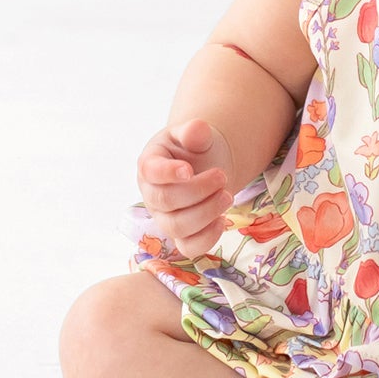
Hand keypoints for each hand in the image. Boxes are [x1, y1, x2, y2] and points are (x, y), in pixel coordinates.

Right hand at [136, 118, 237, 258]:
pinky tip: (222, 220)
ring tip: (228, 195)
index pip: (150, 171)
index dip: (167, 173)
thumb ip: (195, 131)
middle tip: (222, 176)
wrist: (205, 166)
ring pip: (177, 227)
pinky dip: (208, 238)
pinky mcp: (181, 236)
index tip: (189, 169)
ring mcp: (165, 217)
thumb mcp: (195, 134)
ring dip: (206, 212)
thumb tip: (198, 129)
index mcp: (150, 164)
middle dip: (198, 190)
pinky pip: (189, 248)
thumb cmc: (194, 149)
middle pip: (166, 201)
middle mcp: (152, 194)